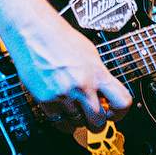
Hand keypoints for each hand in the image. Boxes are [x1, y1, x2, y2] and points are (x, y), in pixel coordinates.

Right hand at [3, 10, 133, 133]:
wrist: (33, 31)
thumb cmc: (60, 37)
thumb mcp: (89, 53)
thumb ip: (99, 75)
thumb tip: (105, 94)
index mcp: (97, 72)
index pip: (122, 102)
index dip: (120, 112)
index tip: (114, 113)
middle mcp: (82, 85)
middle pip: (98, 121)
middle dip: (97, 121)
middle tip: (92, 116)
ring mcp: (63, 94)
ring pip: (77, 123)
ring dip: (77, 118)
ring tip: (73, 105)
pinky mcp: (45, 99)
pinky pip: (58, 121)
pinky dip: (61, 118)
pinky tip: (61, 107)